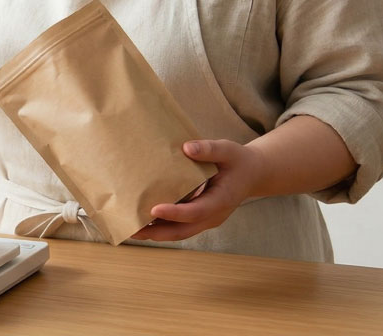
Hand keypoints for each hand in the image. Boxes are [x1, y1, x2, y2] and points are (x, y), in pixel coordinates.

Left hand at [131, 139, 267, 241]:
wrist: (252, 174)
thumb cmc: (238, 161)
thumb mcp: (228, 150)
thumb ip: (209, 149)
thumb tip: (187, 148)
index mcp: (221, 200)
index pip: (196, 211)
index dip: (175, 213)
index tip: (153, 209)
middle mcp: (213, 215)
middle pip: (183, 230)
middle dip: (157, 232)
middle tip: (132, 230)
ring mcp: (206, 220)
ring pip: (179, 233)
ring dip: (156, 234)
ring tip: (130, 231)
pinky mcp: (199, 218)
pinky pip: (180, 227)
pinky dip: (161, 228)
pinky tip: (142, 223)